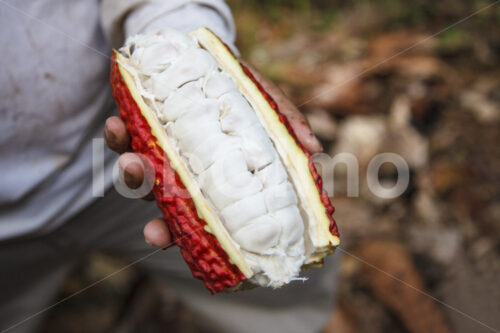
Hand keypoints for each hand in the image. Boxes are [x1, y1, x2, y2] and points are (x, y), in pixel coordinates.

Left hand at [104, 63, 322, 247]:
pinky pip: (127, 135)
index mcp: (213, 181)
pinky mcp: (143, 125)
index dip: (182, 235)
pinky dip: (121, 133)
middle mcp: (184, 174)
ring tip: (133, 161)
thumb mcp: (269, 107)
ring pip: (143, 174)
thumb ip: (288, 127)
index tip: (170, 242)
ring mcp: (161, 151)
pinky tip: (118, 123)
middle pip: (167, 204)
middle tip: (155, 226)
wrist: (211, 59)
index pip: (198, 217)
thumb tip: (315, 149)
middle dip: (160, 220)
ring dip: (133, 173)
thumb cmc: (243, 94)